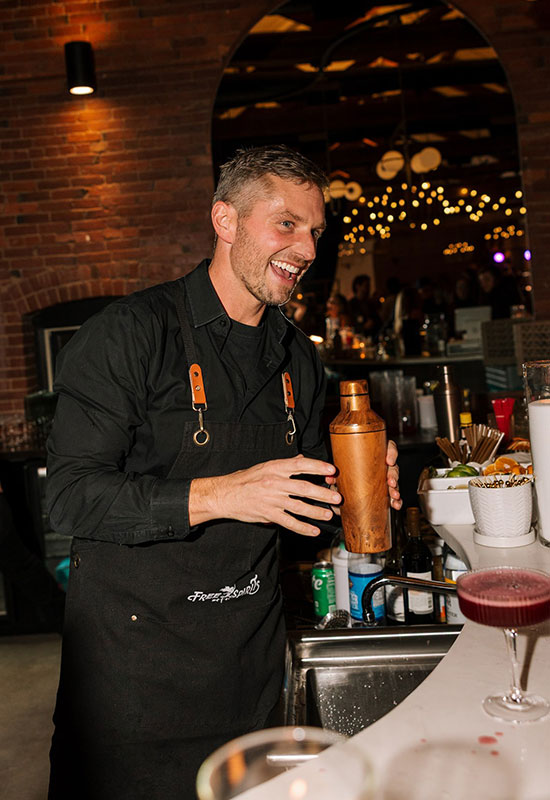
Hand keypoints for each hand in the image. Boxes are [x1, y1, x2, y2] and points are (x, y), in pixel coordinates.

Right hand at [189, 455, 341, 536]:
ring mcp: (272, 499)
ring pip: (299, 506)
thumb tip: (301, 459)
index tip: (331, 470)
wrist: (225, 494)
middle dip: (322, 493)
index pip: (300, 465)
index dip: (317, 467)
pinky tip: (313, 530)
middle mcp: (275, 482)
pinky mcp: (268, 514)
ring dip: (316, 512)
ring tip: (328, 515)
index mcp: (275, 467)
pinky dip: (302, 527)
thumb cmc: (245, 480)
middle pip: (304, 488)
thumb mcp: (265, 467)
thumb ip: (285, 465)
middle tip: (336, 497)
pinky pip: (289, 522)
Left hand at [328, 439, 401, 514]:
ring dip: (396, 489)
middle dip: (393, 475)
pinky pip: (394, 495)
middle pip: (393, 467)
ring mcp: (386, 477)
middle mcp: (383, 465)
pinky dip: (397, 500)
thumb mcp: (342, 469)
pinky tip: (396, 505)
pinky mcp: (386, 490)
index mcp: (375, 453)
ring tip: (394, 495)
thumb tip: (329, 479)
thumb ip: (337, 474)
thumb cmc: (346, 469)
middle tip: (390, 482)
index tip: (389, 461)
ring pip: (394, 482)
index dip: (391, 453)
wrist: (345, 480)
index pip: (388, 447)